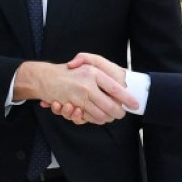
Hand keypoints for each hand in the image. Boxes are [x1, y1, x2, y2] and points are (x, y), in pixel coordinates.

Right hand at [16, 60, 134, 124]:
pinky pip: (88, 118)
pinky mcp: (72, 106)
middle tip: (121, 114)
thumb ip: (101, 66)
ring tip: (111, 117)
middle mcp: (88, 85)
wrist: (46, 77)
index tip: (135, 105)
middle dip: (118, 113)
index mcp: (94, 73)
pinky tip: (99, 117)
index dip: (127, 98)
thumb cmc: (70, 70)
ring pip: (100, 114)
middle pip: (110, 106)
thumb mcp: (87, 62)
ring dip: (107, 118)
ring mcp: (79, 97)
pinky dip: (95, 119)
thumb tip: (120, 80)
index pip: (115, 89)